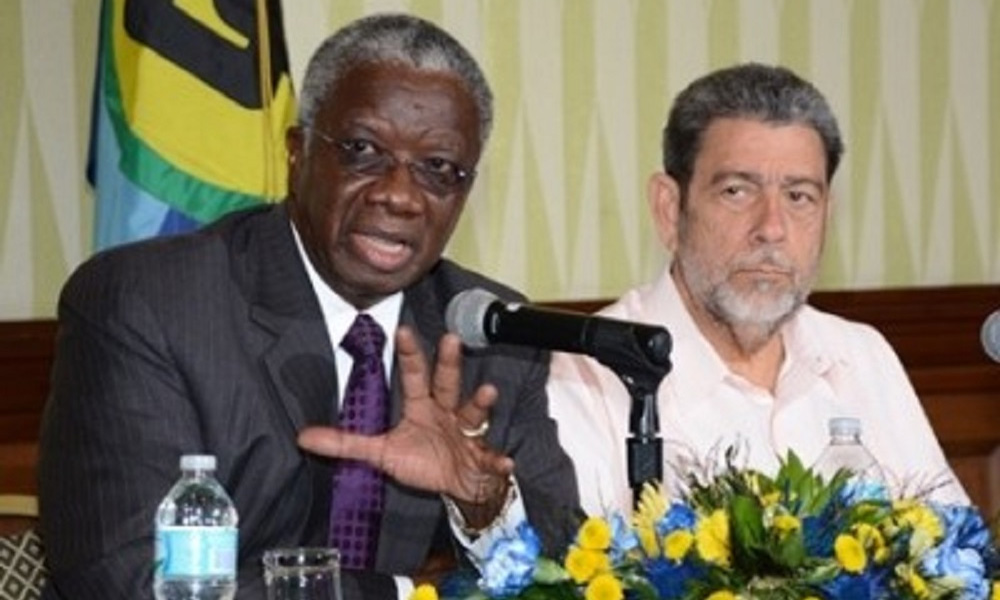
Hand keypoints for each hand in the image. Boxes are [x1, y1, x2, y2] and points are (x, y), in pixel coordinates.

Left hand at [297, 326, 513, 514]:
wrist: (460, 483)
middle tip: (450, 340)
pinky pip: (491, 459)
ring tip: (488, 392)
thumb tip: (304, 437)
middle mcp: (446, 412)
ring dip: (481, 402)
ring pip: (474, 412)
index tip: (403, 331)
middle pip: (447, 382)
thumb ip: (345, 444)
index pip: (415, 375)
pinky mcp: (482, 457)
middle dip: (450, 362)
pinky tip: (504, 463)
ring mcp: (466, 432)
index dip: (410, 354)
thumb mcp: (381, 453)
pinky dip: (498, 462)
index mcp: (422, 406)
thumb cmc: (423, 461)